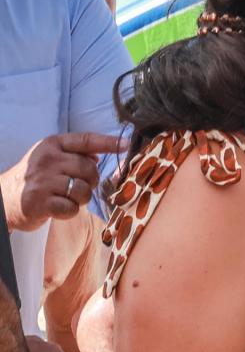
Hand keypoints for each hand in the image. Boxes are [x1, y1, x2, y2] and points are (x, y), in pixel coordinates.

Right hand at [1, 132, 124, 231]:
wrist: (5, 199)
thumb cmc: (35, 179)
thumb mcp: (50, 159)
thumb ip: (73, 154)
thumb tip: (99, 155)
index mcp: (51, 145)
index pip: (85, 140)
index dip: (108, 143)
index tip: (127, 144)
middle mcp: (47, 160)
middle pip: (90, 169)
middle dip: (90, 181)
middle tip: (77, 186)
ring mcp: (43, 181)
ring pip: (83, 190)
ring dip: (80, 198)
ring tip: (66, 197)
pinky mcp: (40, 202)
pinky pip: (72, 208)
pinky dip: (70, 211)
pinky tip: (58, 207)